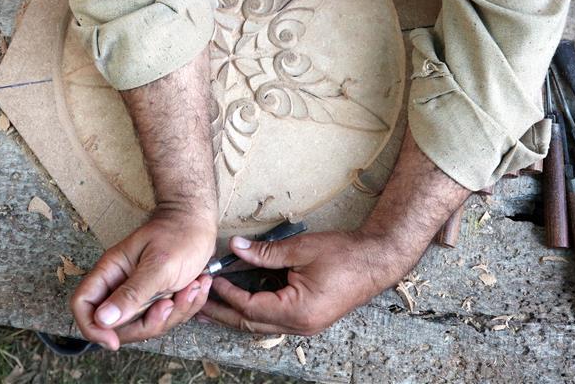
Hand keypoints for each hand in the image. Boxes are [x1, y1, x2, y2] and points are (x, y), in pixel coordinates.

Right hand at [70, 213, 215, 349]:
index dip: (92, 327)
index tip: (113, 341)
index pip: (82, 304)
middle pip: (118, 325)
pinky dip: (186, 307)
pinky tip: (197, 286)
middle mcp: (120, 285)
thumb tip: (102, 320)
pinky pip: (166, 318)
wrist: (199, 223)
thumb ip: (132, 293)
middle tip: (171, 303)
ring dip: (175, 313)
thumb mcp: (158, 266)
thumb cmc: (178, 235)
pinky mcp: (158, 298)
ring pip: (145, 325)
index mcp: (111, 271)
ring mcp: (140, 294)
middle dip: (149, 323)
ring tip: (191, 287)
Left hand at [199, 230, 411, 335]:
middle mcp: (300, 325)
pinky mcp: (308, 319)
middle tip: (197, 304)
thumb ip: (266, 252)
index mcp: (297, 311)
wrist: (377, 260)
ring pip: (260, 325)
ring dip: (235, 315)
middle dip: (222, 313)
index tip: (211, 279)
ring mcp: (305, 326)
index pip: (250, 307)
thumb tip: (235, 248)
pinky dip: (254, 311)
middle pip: (251, 323)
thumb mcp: (301, 249)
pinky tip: (241, 303)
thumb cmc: (345, 254)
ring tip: (211, 307)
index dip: (228, 294)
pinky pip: (273, 320)